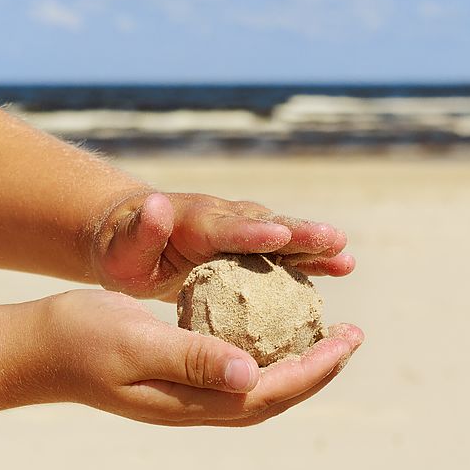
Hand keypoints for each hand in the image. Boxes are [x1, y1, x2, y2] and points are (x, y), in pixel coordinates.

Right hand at [36, 290, 363, 426]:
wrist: (38, 348)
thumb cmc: (81, 340)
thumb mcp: (136, 342)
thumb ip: (192, 358)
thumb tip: (252, 375)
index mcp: (189, 401)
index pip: (269, 392)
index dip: (315, 369)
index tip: (348, 338)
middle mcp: (193, 405)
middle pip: (273, 395)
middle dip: (318, 367)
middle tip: (352, 334)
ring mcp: (183, 394)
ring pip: (256, 386)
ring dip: (295, 362)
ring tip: (323, 334)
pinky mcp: (174, 375)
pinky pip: (232, 368)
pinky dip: (262, 351)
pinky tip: (266, 327)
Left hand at [89, 191, 355, 299]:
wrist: (136, 240)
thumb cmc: (125, 252)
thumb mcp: (122, 248)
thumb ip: (140, 231)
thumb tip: (154, 203)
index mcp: (193, 223)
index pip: (225, 228)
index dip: (252, 233)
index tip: (281, 234)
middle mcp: (224, 220)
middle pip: (266, 226)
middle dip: (300, 233)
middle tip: (335, 239)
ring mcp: (241, 231)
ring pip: (283, 236)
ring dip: (314, 246)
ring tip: (347, 257)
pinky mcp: (250, 246)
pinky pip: (284, 253)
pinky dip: (311, 259)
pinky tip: (342, 266)